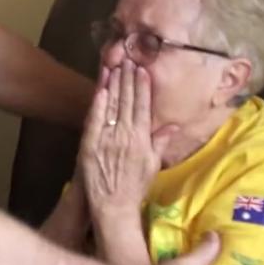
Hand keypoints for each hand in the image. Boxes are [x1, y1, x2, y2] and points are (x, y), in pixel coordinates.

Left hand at [79, 61, 175, 219]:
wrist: (113, 206)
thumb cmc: (135, 186)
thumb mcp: (153, 164)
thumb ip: (160, 142)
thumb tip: (173, 125)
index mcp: (142, 140)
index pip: (143, 107)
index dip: (143, 87)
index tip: (143, 70)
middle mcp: (125, 137)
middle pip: (127, 102)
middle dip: (128, 79)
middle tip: (128, 59)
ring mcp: (107, 140)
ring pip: (111, 107)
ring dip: (113, 85)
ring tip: (115, 66)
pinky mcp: (90, 145)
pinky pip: (95, 121)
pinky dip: (98, 104)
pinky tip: (101, 89)